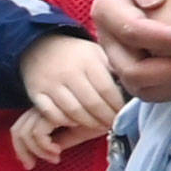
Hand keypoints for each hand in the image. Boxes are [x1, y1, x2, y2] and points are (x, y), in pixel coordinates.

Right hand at [12, 31, 131, 165]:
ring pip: (72, 111)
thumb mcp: (97, 53)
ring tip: (99, 125)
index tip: (123, 114)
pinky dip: (66, 121)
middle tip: (113, 124)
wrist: (39, 46)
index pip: (106, 90)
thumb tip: (135, 86)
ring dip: (88, 122)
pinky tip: (76, 121)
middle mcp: (68, 72)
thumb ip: (113, 68)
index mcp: (87, 61)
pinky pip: (52, 114)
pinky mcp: (36, 93)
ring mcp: (50, 84)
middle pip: (91, 103)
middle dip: (105, 118)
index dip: (116, 106)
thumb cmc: (77, 54)